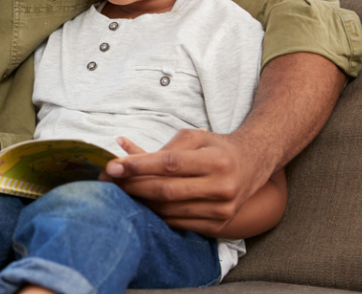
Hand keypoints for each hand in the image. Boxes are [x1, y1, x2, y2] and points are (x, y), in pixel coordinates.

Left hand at [100, 130, 271, 237]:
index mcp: (217, 161)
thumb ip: (165, 147)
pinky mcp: (218, 225)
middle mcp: (222, 187)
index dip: (139, 166)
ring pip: (169, 210)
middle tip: (108, 180)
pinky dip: (156, 214)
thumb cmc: (217, 148)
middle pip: (166, 191)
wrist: (253, 166)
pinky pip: (177, 223)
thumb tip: (124, 150)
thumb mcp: (196, 138)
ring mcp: (221, 210)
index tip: (114, 166)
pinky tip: (140, 204)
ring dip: (139, 201)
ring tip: (118, 191)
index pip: (170, 164)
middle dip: (132, 186)